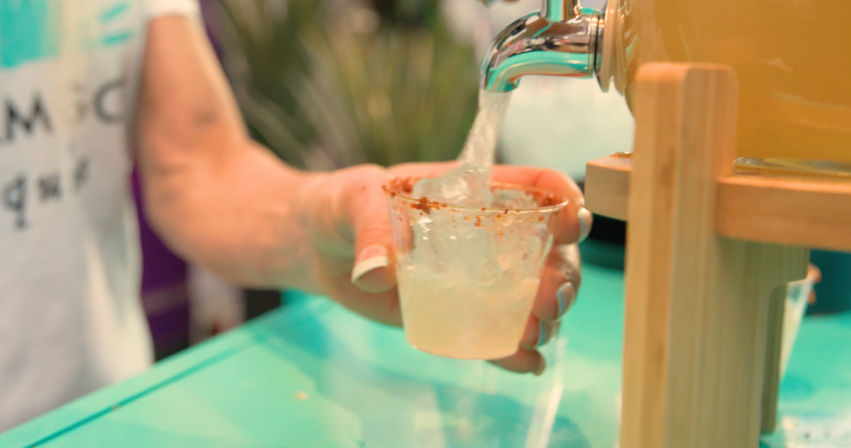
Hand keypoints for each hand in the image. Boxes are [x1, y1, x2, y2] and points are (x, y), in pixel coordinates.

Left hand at [299, 162, 589, 374]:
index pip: (535, 187)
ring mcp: (479, 277)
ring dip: (547, 317)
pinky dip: (516, 351)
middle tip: (551, 302)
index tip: (574, 223)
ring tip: (534, 335)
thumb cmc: (345, 208)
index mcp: (475, 193)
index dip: (564, 200)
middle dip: (564, 276)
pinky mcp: (460, 313)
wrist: (322, 247)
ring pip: (534, 295)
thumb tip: (375, 272)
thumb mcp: (355, 204)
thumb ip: (370, 232)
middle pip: (550, 251)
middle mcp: (489, 235)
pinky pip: (498, 333)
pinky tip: (527, 363)